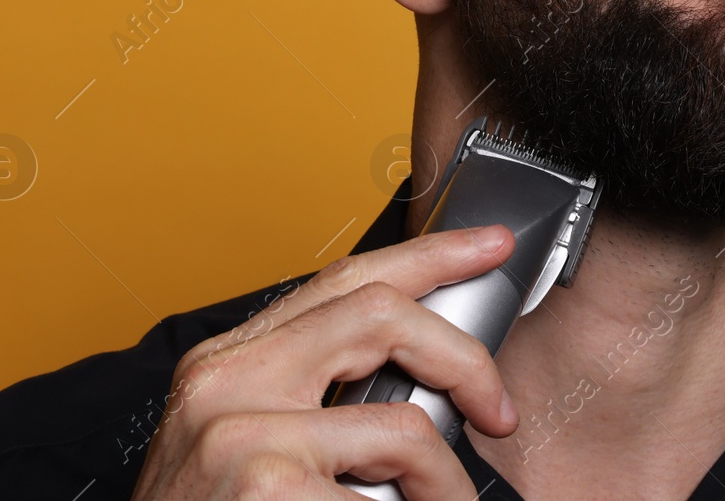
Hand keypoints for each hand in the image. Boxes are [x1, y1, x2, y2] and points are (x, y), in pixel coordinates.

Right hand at [129, 224, 517, 498]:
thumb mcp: (244, 442)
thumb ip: (312, 396)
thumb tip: (420, 375)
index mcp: (226, 362)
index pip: (343, 279)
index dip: (429, 255)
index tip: (488, 246)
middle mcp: (226, 383)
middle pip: (384, 316)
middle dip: (464, 358)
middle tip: (498, 409)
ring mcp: (241, 436)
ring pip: (405, 426)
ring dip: (446, 481)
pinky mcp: (265, 487)